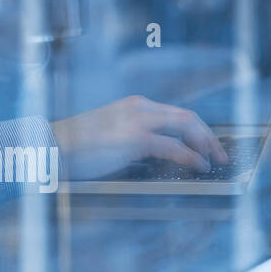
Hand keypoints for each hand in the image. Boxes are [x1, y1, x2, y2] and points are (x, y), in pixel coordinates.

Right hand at [52, 95, 228, 179]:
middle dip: (208, 135)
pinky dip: (191, 156)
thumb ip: (136, 139)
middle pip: (188, 117)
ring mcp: (138, 121)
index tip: (209, 143)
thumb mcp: (112, 136)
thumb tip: (161, 155)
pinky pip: (174, 147)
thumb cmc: (77, 148)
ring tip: (214, 160)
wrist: (50, 148)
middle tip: (220, 153)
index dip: (198, 129)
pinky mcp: (135, 139)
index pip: (177, 113)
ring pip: (186, 126)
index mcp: (135, 105)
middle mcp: (141, 108)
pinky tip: (199, 166)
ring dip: (205, 144)